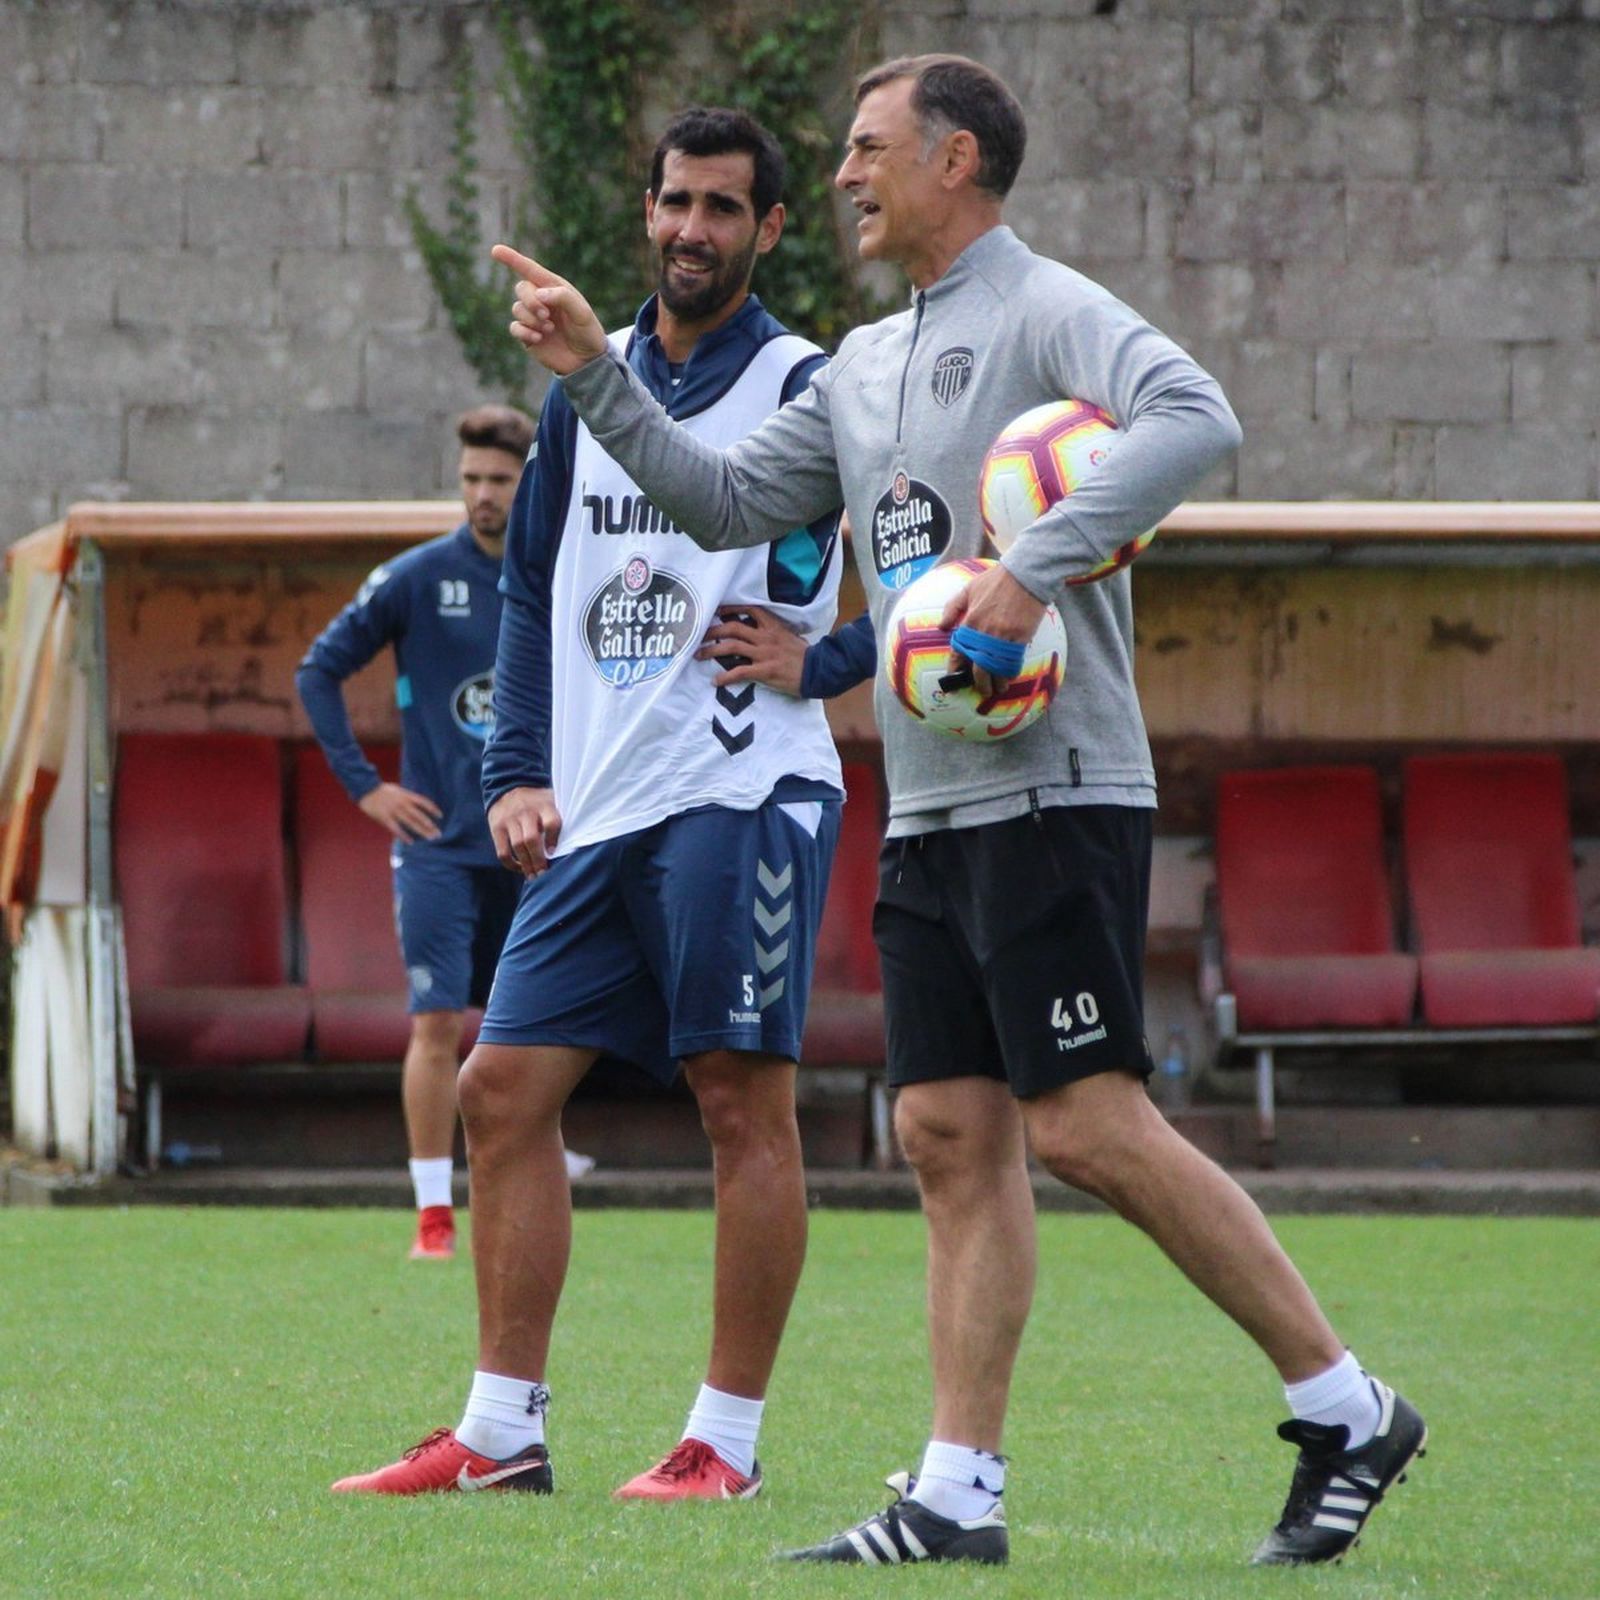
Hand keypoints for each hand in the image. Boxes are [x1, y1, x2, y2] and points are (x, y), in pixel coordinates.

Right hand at [357, 782, 442, 842]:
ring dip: (421, 831)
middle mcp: (402, 803)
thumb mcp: (398, 790)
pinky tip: (411, 842)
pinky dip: (404, 836)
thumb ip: (408, 797)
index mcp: (406, 795)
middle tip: (438, 834)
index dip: (433, 809)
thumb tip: (418, 805)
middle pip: (419, 815)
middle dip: (430, 825)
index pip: (423, 802)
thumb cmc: (383, 790)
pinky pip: (396, 828)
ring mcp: (394, 810)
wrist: (366, 789)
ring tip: (430, 838)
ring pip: (410, 822)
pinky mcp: (385, 817)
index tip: (440, 816)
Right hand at [488, 785, 562, 877]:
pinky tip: (520, 868)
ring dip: (526, 865)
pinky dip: (511, 863)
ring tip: (533, 877)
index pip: (551, 822)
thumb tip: (575, 841)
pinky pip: (503, 851)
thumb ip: (559, 817)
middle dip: (538, 860)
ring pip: (517, 846)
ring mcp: (510, 820)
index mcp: (544, 805)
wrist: (509, 785)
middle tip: (543, 874)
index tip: (553, 853)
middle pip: (531, 839)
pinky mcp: (497, 827)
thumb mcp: (551, 800)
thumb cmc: (538, 801)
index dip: (553, 839)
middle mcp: (526, 812)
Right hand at [490, 244, 607, 374]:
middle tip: (546, 315)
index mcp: (553, 287)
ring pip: (517, 308)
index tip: (495, 250)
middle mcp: (540, 299)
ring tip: (550, 329)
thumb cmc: (587, 331)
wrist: (587, 360)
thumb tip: (539, 293)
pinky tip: (538, 339)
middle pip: (521, 288)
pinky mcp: (527, 335)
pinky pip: (514, 328)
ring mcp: (532, 317)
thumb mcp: (582, 312)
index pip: (530, 269)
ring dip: (532, 319)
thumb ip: (563, 297)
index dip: (512, 258)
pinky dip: (524, 332)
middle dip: (531, 301)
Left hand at [694, 605, 806, 695]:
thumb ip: (776, 633)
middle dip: (712, 631)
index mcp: (773, 626)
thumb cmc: (806, 656)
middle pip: (732, 627)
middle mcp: (765, 637)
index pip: (749, 610)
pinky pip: (739, 672)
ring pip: (731, 647)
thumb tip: (767, 632)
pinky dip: (725, 677)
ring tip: (698, 656)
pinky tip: (716, 681)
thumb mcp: (791, 637)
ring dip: (711, 651)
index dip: (730, 608)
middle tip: (698, 636)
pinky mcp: (764, 671)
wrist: (819, 670)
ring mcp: (764, 653)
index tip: (716, 611)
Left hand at [940, 563, 1045, 697]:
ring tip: (997, 689)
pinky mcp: (1020, 637)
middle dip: (979, 683)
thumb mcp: (968, 588)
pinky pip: (1013, 661)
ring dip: (996, 682)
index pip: (959, 652)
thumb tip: (941, 626)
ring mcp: (1003, 637)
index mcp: (970, 622)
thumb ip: (952, 607)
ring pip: (996, 669)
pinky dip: (1010, 672)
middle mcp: (984, 633)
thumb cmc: (996, 580)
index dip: (956, 668)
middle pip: (978, 668)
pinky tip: (1009, 677)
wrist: (1025, 575)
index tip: (955, 677)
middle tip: (981, 690)